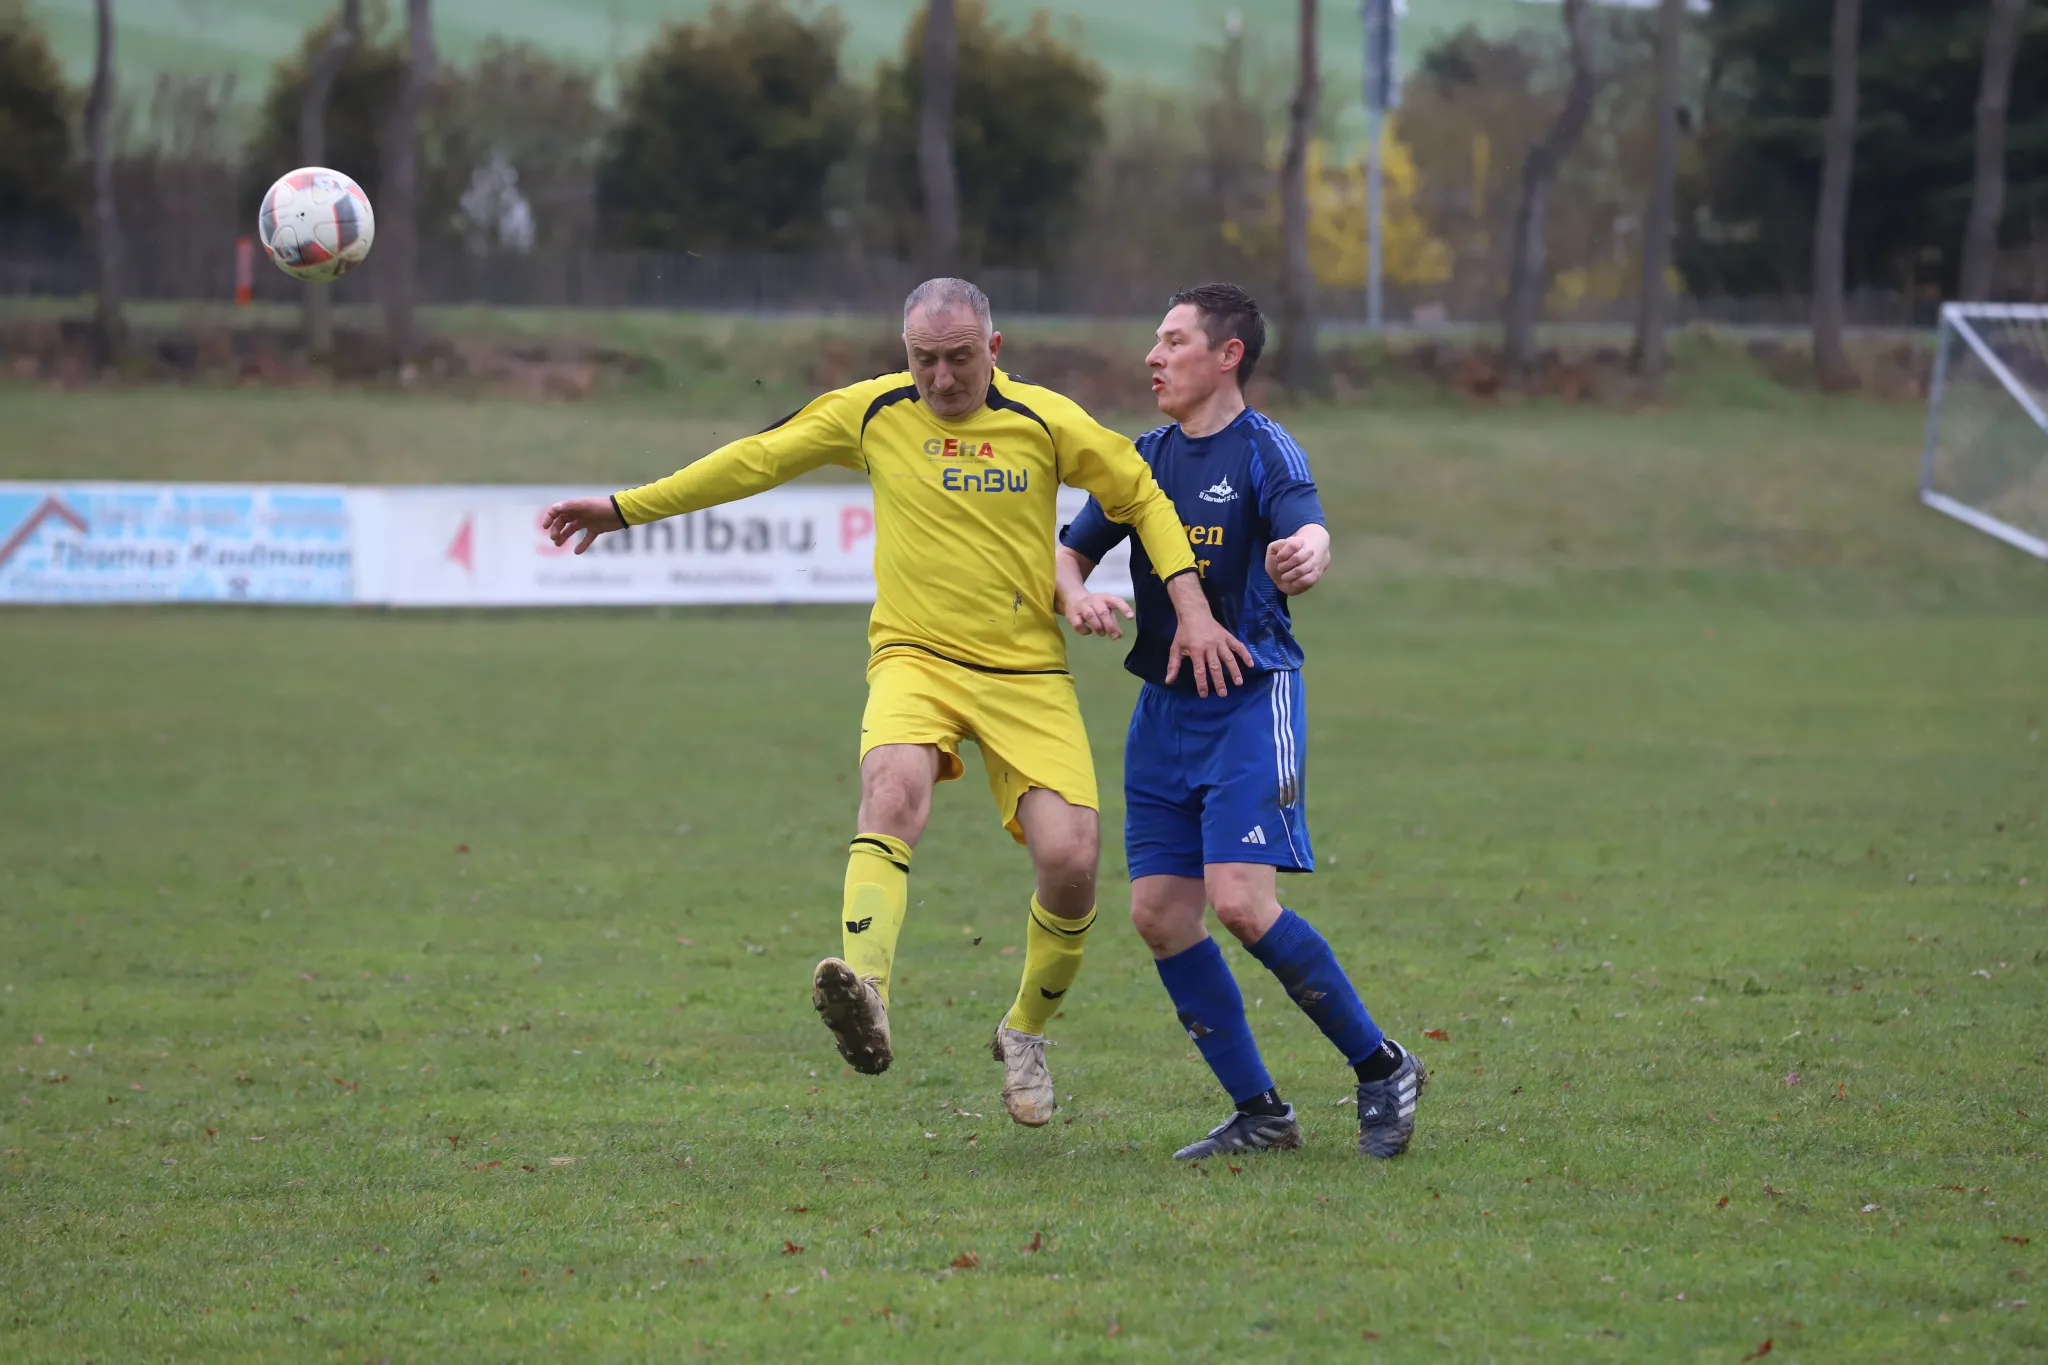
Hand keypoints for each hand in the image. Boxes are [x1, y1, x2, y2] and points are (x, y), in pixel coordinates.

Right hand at [542, 496, 624, 554]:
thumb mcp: (585, 506)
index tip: (544, 528)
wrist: (621, 512)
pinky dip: (582, 545)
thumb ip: (570, 507)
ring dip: (564, 537)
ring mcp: (587, 522)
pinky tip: (577, 552)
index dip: (549, 518)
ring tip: (558, 545)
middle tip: (554, 539)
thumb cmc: (602, 507)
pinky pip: (587, 538)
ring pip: (572, 530)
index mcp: (575, 507)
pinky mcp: (596, 529)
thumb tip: (555, 508)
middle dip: (556, 530)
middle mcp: (579, 514)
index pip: (557, 511)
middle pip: (562, 522)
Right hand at [1061, 590, 1133, 638]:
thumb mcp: (1106, 608)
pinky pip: (1078, 624)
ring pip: (1091, 616)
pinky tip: (1088, 631)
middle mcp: (1094, 600)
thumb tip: (1119, 635)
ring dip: (1098, 627)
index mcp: (1105, 597)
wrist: (1074, 598)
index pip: (1116, 601)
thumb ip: (1113, 621)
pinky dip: (1085, 630)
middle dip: (1110, 626)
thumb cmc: (1095, 606)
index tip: (1130, 617)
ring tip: (1102, 633)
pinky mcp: (1072, 614)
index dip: (1124, 608)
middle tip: (1115, 636)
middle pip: (1103, 612)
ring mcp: (1082, 606)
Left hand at [1163, 574, 1253, 697]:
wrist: (1194, 613)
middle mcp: (1209, 646)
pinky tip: (1251, 664)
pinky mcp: (1227, 636)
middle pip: (1215, 666)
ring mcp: (1220, 641)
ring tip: (1238, 683)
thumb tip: (1168, 681)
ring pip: (1228, 657)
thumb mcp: (1176, 648)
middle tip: (1223, 694)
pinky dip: (1245, 654)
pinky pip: (1238, 646)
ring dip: (1234, 670)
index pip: (1199, 670)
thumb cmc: (1184, 633)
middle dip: (1219, 681)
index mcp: (1196, 650)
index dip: (1202, 683)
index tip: (1204, 695)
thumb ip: (1173, 665)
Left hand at [1265, 524, 1330, 594]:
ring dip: (1289, 575)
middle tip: (1280, 568)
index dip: (1283, 554)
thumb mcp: (1275, 549)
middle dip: (1284, 566)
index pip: (1293, 545)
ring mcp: (1313, 563)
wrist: (1294, 568)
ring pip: (1301, 570)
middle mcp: (1309, 551)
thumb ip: (1276, 547)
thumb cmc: (1283, 559)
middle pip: (1297, 558)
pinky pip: (1307, 580)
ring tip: (1284, 576)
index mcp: (1299, 542)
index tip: (1278, 557)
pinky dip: (1297, 582)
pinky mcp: (1316, 574)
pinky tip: (1292, 582)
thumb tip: (1281, 553)